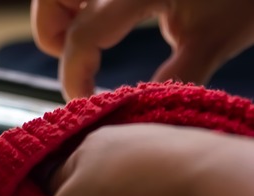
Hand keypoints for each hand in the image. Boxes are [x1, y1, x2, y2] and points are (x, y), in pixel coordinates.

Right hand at [31, 0, 253, 99]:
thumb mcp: (214, 38)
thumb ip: (176, 76)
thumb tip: (135, 115)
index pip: (83, 36)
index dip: (74, 76)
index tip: (85, 105)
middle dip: (52, 35)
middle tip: (73, 65)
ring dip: (60, 16)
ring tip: (80, 44)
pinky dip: (78, 5)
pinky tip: (100, 25)